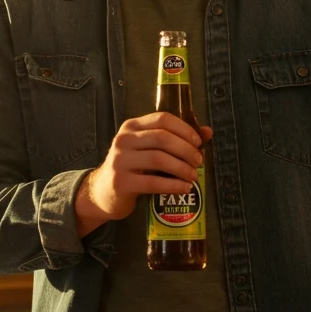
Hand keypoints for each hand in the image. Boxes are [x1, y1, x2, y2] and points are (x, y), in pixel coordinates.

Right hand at [75, 112, 212, 236]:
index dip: (184, 129)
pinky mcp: (121, 182)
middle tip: (199, 161)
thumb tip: (208, 132)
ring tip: (193, 175)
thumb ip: (176, 139)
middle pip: (162, 138)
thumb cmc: (133, 168)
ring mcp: (120, 161)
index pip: (162, 119)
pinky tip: (185, 188)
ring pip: (159, 159)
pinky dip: (173, 185)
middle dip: (186, 150)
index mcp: (131, 126)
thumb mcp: (149, 149)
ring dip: (182, 168)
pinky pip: (153, 182)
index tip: (198, 142)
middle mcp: (124, 140)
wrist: (103, 192)